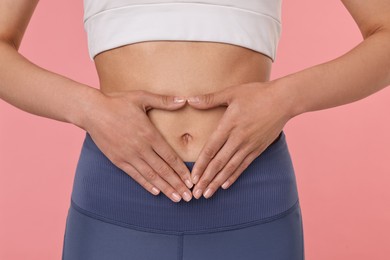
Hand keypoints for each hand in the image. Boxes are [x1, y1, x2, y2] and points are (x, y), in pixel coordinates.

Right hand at [82, 89, 193, 202]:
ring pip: (150, 176)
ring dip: (165, 188)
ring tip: (176, 198)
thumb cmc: (117, 102)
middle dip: (177, 184)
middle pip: (163, 170)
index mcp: (149, 134)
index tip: (191, 181)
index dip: (182, 170)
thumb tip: (183, 100)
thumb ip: (163, 101)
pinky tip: (156, 192)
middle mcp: (140, 148)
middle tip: (189, 197)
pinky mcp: (118, 160)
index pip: (170, 157)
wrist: (91, 111)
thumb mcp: (141, 97)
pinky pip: (135, 175)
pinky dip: (146, 184)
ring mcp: (128, 156)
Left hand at [186, 81, 293, 198]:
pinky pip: (244, 165)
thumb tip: (190, 100)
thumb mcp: (232, 92)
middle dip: (206, 180)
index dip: (201, 165)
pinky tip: (225, 185)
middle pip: (219, 163)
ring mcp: (249, 145)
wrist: (284, 100)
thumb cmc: (257, 93)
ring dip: (218, 182)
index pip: (211, 149)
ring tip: (207, 194)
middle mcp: (238, 138)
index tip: (192, 178)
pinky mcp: (258, 148)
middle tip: (195, 194)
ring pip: (230, 168)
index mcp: (229, 124)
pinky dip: (234, 176)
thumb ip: (210, 99)